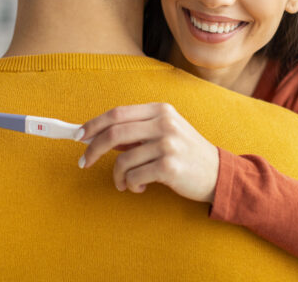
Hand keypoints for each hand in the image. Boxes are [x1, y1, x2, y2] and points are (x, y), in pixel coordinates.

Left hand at [77, 103, 218, 202]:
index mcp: (160, 110)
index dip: (93, 124)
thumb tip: (98, 134)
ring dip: (117, 176)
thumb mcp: (164, 132)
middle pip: (114, 132)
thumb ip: (135, 131)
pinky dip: (131, 185)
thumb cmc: (185, 153)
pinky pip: (134, 177)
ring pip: (122, 160)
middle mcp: (164, 123)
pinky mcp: (169, 167)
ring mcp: (168, 144)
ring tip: (125, 183)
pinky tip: (141, 187)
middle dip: (93, 149)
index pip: (117, 113)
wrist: (218, 173)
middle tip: (83, 162)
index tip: (78, 136)